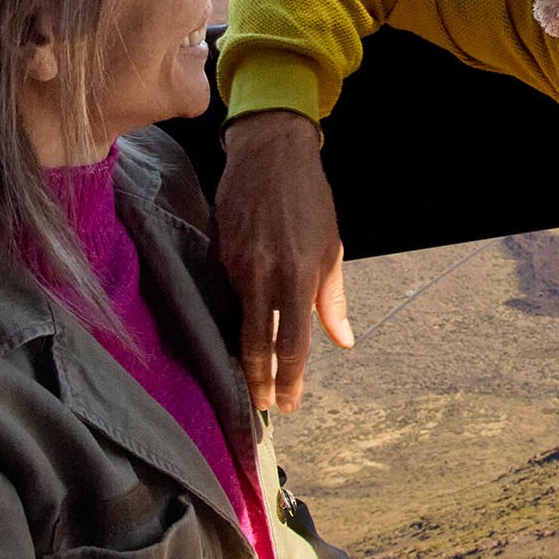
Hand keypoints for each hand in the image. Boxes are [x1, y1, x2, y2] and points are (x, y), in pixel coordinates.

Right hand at [218, 109, 350, 410]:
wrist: (270, 153)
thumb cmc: (309, 200)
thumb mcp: (330, 247)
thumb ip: (331, 299)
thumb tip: (343, 341)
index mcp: (296, 274)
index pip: (290, 342)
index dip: (288, 378)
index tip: (287, 403)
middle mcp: (262, 273)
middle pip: (254, 344)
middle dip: (259, 380)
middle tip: (264, 405)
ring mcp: (234, 264)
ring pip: (235, 322)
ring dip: (244, 354)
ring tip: (252, 379)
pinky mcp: (215, 253)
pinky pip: (223, 296)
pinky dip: (231, 319)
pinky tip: (235, 334)